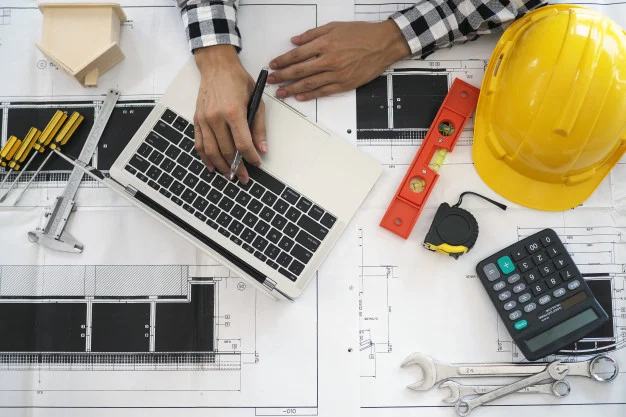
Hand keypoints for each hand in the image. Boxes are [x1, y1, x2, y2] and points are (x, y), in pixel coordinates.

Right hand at [193, 45, 266, 182]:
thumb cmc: (238, 81)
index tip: (257, 164)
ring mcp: (204, 119)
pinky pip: (199, 144)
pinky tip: (212, 166)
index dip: (251, 157)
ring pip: (211, 151)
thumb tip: (262, 148)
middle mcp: (216, 117)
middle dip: (237, 167)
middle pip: (227, 151)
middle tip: (244, 177)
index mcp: (233, 112)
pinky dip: (205, 158)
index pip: (243, 143)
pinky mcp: (197, 120)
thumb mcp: (256, 100)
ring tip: (230, 176)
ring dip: (221, 167)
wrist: (216, 66)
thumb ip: (259, 126)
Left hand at [267, 20, 409, 100]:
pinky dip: (310, 95)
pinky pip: (323, 91)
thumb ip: (313, 34)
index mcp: (325, 44)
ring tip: (281, 93)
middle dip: (283, 77)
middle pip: (300, 71)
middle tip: (271, 81)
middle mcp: (329, 60)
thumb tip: (295, 41)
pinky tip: (300, 97)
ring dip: (292, 89)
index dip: (283, 61)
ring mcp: (337, 74)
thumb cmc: (361, 34)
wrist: (383, 44)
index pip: (297, 55)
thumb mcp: (335, 27)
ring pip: (309, 84)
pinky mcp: (345, 84)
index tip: (273, 65)